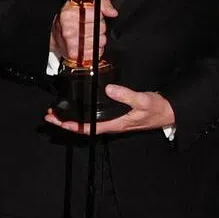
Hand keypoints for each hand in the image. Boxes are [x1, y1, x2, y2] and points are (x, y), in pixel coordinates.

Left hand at [45, 86, 174, 134]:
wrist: (168, 112)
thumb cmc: (156, 109)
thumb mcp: (143, 101)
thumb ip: (126, 95)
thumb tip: (109, 89)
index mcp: (116, 123)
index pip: (90, 128)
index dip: (74, 125)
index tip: (60, 120)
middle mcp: (112, 123)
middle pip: (85, 127)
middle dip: (67, 122)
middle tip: (50, 115)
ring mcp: (113, 120)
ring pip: (88, 123)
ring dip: (73, 118)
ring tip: (58, 112)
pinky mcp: (115, 115)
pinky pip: (94, 117)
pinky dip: (83, 114)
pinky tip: (78, 108)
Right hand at [50, 0, 117, 66]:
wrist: (56, 35)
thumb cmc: (70, 19)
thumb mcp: (82, 4)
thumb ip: (101, 3)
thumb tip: (113, 12)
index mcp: (68, 14)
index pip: (96, 14)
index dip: (98, 14)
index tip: (93, 15)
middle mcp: (69, 30)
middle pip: (100, 28)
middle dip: (99, 26)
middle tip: (90, 25)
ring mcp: (72, 44)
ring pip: (100, 40)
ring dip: (98, 38)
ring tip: (89, 34)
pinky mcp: (76, 56)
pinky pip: (98, 52)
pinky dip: (96, 48)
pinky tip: (89, 44)